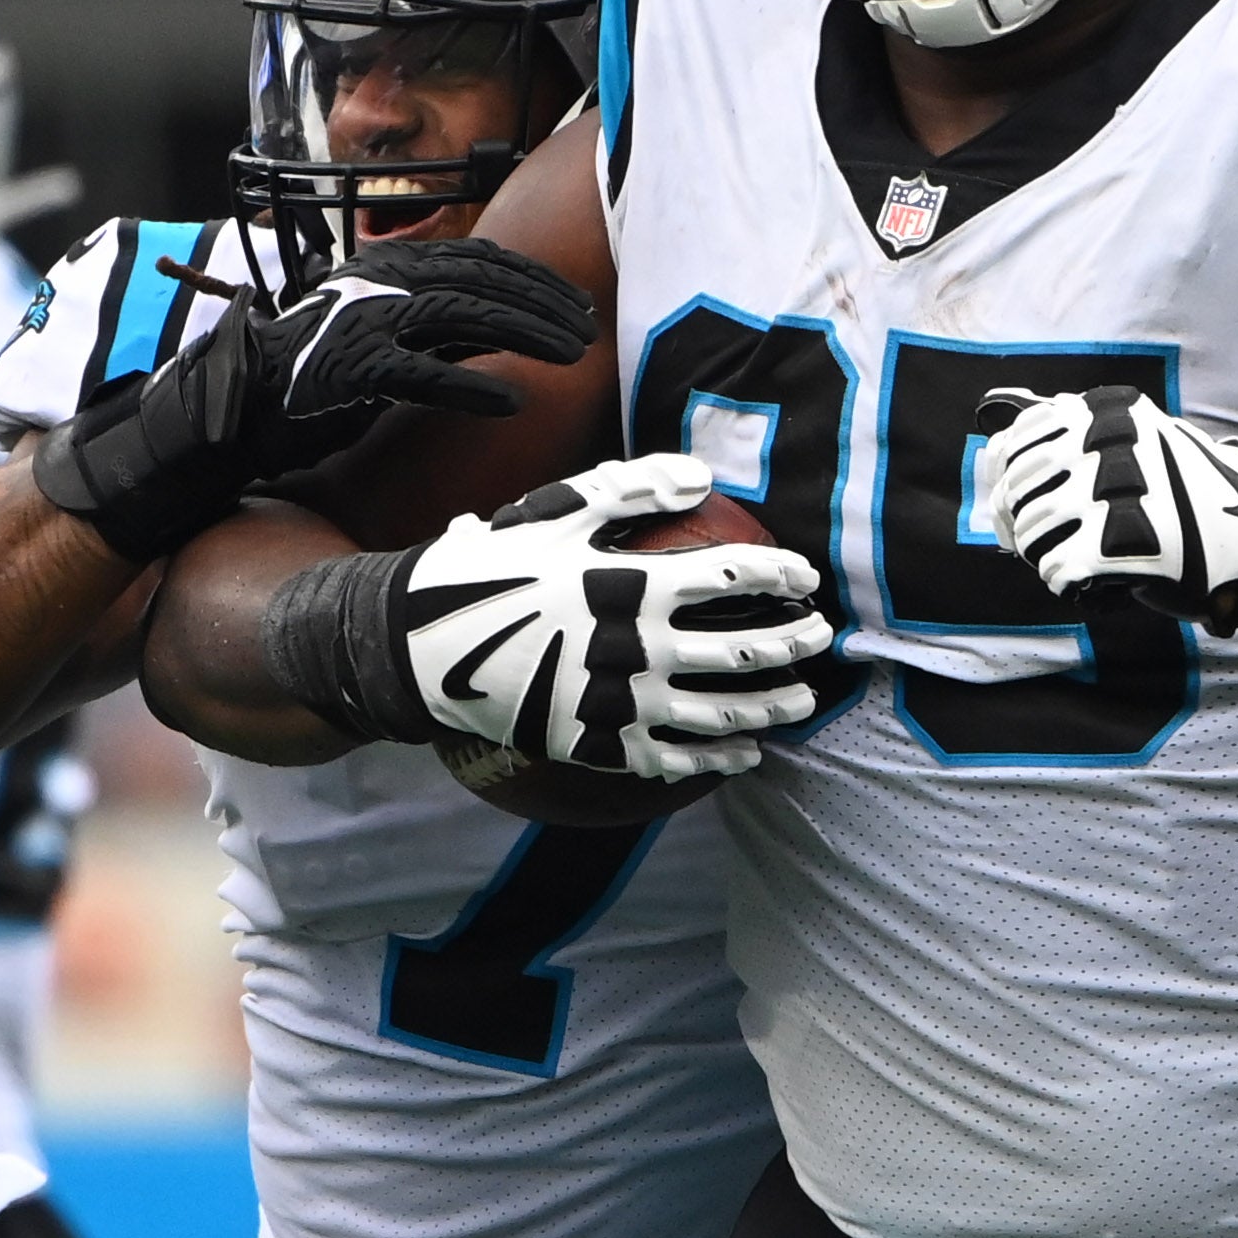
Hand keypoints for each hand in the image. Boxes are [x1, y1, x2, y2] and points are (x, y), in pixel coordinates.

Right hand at [33, 236, 597, 565]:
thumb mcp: (383, 338)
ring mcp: (361, 322)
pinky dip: (471, 387)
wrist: (230, 411)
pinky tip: (512, 404)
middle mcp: (375, 283)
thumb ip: (436, 325)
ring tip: (573, 356)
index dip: (535, 280)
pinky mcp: (347, 370)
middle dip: (544, 303)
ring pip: (463, 316)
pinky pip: (422, 374)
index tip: (579, 304)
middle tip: (590, 330)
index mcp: (385, 266)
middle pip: (482, 281)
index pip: (478, 259)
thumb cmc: (312, 379)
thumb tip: (506, 328)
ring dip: (525, 334)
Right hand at [341, 453, 828, 780]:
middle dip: (793, 644)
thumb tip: (704, 477)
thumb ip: (631, 487)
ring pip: (719, 713)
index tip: (805, 578)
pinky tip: (745, 754)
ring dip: (771, 707)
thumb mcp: (553, 510)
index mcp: (629, 585)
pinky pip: (673, 760)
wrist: (417, 645)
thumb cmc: (491, 565)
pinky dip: (717, 760)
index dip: (779, 574)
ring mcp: (617, 707)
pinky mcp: (596, 747)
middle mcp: (634, 650)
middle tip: (820, 638)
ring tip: (801, 701)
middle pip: (741, 649)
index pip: (730, 575)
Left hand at [974, 385, 1237, 617]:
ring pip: (1030, 533)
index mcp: (1105, 413)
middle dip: (1023, 525)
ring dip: (1049, 555)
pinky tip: (1104, 578)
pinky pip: (1056, 571)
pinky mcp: (1114, 545)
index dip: (1010, 480)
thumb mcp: (1138, 442)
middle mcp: (1103, 444)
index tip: (1024, 502)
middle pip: (1016, 491)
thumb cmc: (1190, 498)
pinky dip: (1073, 584)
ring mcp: (1108, 493)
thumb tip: (997, 448)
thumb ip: (1075, 439)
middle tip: (1056, 542)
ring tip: (1087, 560)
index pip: (1017, 442)